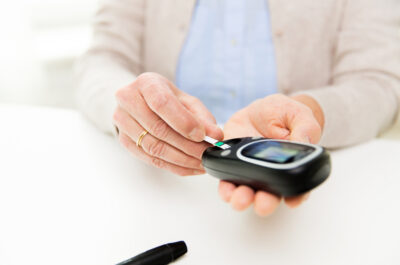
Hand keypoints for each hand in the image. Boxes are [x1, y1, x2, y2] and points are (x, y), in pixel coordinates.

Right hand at [113, 72, 222, 175]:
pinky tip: (190, 167)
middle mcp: (129, 100)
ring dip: (182, 159)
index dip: (183, 122)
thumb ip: (202, 117)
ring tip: (201, 162)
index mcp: (146, 84)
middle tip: (206, 154)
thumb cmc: (167, 99)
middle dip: (187, 145)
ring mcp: (123, 122)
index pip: (162, 103)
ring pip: (153, 147)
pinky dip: (174, 166)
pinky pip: (150, 159)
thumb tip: (216, 135)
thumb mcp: (187, 101)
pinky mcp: (124, 141)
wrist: (143, 104)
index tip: (201, 135)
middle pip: (158, 129)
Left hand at [219, 94, 323, 215]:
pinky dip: (225, 186)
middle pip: (270, 196)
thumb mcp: (300, 116)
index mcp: (292, 166)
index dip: (296, 197)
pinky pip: (227, 179)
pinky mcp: (233, 164)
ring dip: (243, 199)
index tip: (292, 201)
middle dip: (265, 203)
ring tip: (239, 199)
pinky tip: (225, 187)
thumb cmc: (284, 114)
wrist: (259, 110)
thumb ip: (305, 130)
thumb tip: (303, 142)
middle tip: (262, 203)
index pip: (298, 188)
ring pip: (247, 192)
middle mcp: (272, 175)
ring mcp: (251, 172)